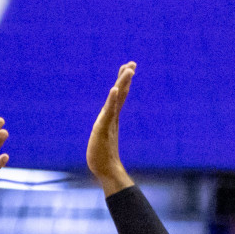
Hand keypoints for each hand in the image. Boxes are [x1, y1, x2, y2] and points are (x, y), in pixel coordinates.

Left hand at [87, 62, 135, 195]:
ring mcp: (109, 122)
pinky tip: (114, 90)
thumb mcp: (102, 136)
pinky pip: (109, 112)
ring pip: (117, 99)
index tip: (129, 67)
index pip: (118, 95)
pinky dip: (112, 100)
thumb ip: (106, 129)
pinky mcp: (103, 128)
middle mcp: (112, 117)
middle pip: (120, 93)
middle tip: (132, 63)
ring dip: (122, 84)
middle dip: (125, 78)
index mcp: (112, 117)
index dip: (123, 82)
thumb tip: (107, 126)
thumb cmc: (103, 155)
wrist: (106, 170)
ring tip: (128, 70)